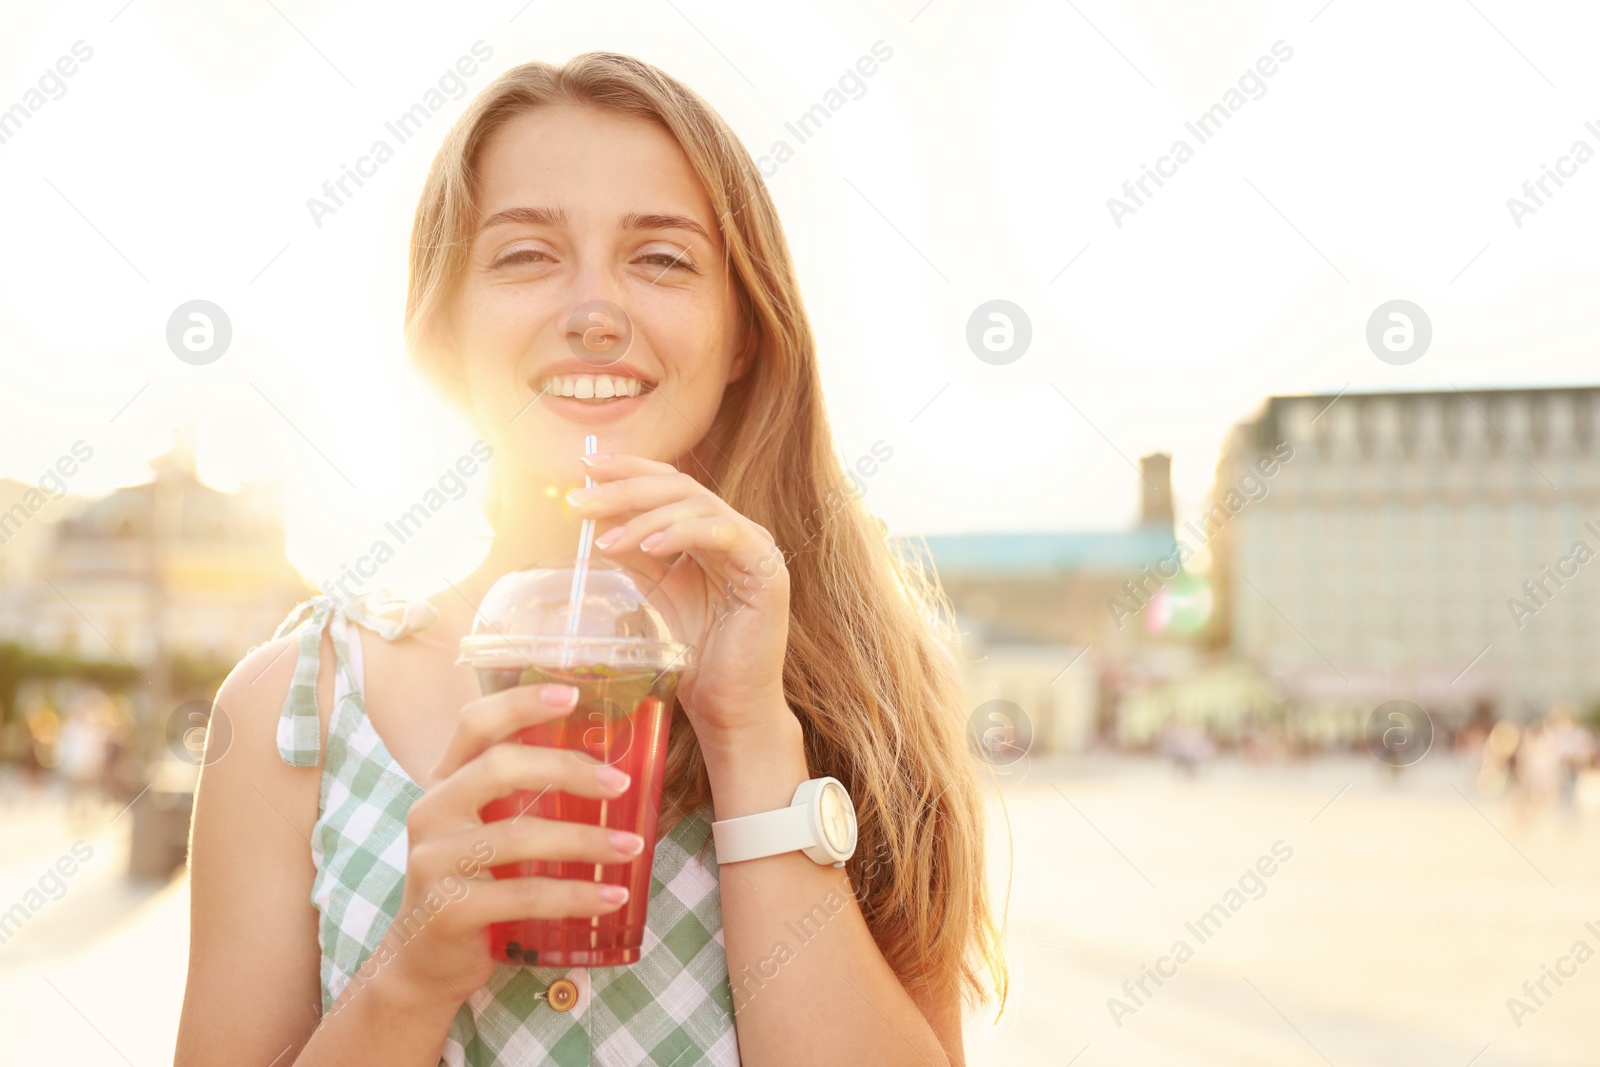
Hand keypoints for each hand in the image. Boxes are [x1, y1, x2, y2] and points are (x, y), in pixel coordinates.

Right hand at [377, 683, 644, 1006]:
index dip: (522, 702)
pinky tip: (612, 896)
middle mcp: (431, 811)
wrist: (425, 961)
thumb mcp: (486, 830)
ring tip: (633, 846)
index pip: (475, 723)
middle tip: (621, 782)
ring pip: (519, 835)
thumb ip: (522, 797)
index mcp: (444, 782)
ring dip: (586, 839)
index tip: (574, 693)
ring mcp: (434, 861)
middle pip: (501, 767)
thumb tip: (612, 769)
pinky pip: (524, 895)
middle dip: (568, 769)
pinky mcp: (448, 909)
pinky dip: (576, 895)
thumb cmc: (473, 883)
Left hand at [567, 453, 792, 741]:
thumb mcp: (654, 594)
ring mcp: (756, 548)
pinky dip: (683, 533)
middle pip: (680, 487)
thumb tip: (595, 516)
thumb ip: (633, 555)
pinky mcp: (767, 571)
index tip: (586, 468)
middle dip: (626, 489)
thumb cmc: (694, 657)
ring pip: (698, 506)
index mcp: (712, 532)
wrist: (728, 708)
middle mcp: (738, 532)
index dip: (630, 469)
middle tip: (581, 501)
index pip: (671, 483)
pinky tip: (650, 547)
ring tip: (606, 541)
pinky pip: (723, 533)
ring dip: (645, 518)